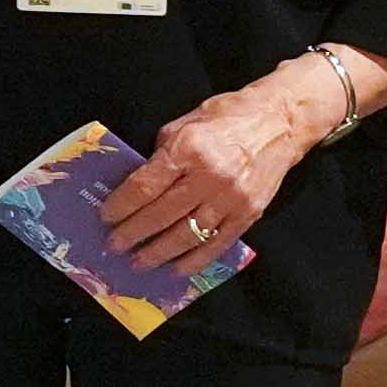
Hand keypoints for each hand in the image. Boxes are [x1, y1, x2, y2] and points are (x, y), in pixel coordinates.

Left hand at [96, 81, 318, 262]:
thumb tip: (139, 184)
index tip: (106, 217)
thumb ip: (162, 154)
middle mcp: (209, 176)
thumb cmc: (228, 116)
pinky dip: (194, 261)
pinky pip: (217, 244)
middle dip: (133, 234)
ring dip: (159, 253)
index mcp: (188, 149)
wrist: (281, 121)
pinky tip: (175, 269)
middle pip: (162, 214)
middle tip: (114, 246)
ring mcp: (231, 198)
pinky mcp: (248, 214)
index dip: (122, 206)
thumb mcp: (185, 123)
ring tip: (138, 262)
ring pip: (187, 235)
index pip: (145, 186)